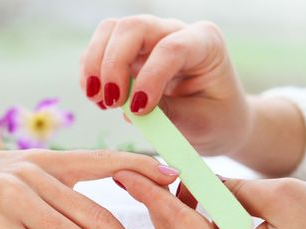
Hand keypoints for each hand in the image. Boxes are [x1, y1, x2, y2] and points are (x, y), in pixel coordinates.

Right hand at [79, 16, 305, 175]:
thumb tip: (129, 107)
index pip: (170, 48)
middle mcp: (174, 32)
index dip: (150, 77)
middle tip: (111, 103)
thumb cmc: (216, 119)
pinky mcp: (129, 54)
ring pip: (109, 31)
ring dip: (95, 66)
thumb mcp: (200, 122)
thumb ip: (168, 113)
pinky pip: (99, 50)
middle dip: (114, 65)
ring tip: (99, 101)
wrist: (216, 120)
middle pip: (132, 27)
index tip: (138, 110)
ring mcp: (149, 40)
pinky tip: (99, 99)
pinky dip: (90, 73)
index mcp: (205, 43)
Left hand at [114, 170, 305, 228]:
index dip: (148, 194)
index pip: (177, 224)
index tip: (123, 173)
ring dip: (178, 217)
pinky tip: (201, 208)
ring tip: (185, 187)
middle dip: (161, 204)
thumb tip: (197, 182)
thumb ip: (229, 189)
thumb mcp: (281, 197)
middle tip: (153, 173)